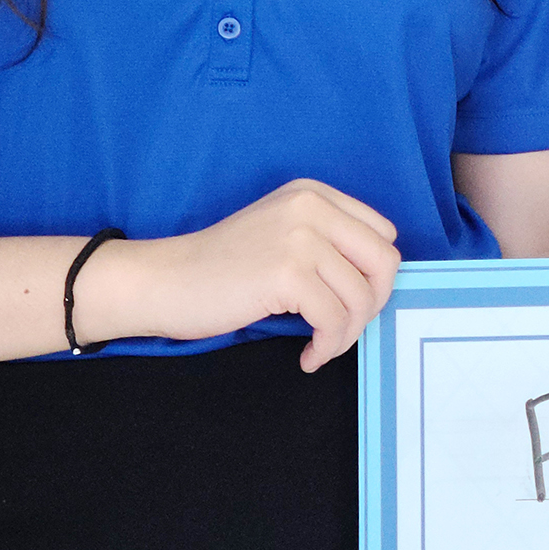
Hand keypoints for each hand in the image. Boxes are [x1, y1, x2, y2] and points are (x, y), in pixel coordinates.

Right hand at [86, 179, 400, 370]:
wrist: (163, 281)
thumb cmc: (221, 268)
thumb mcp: (282, 234)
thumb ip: (328, 242)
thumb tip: (380, 283)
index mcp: (314, 194)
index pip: (383, 234)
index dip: (375, 275)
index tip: (353, 301)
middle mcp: (311, 207)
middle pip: (385, 262)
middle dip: (372, 305)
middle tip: (344, 329)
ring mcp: (300, 238)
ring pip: (361, 297)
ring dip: (346, 334)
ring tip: (320, 346)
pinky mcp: (287, 273)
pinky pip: (334, 321)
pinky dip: (327, 347)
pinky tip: (308, 356)